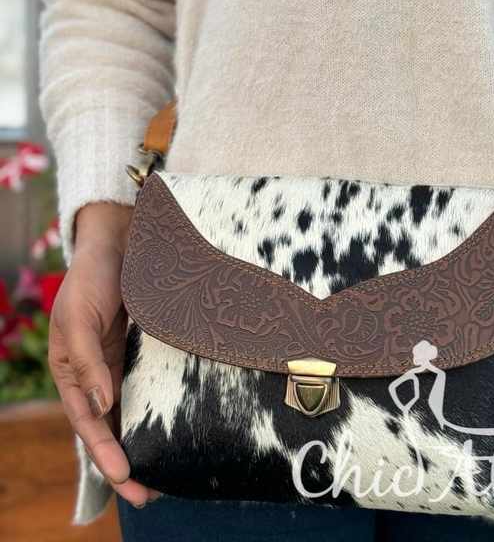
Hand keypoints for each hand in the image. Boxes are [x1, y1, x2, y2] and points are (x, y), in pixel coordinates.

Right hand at [48, 202, 157, 507]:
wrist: (120, 243)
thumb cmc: (92, 278)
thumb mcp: (79, 316)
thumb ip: (87, 360)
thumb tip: (104, 405)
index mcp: (72, 372)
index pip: (88, 424)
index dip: (105, 454)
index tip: (127, 479)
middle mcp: (97, 374)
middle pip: (111, 427)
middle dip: (125, 462)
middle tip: (149, 494)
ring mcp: (122, 363)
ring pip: (132, 412)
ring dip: (144, 441)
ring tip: (166, 473)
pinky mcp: (146, 350)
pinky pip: (152, 386)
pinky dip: (159, 409)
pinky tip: (176, 426)